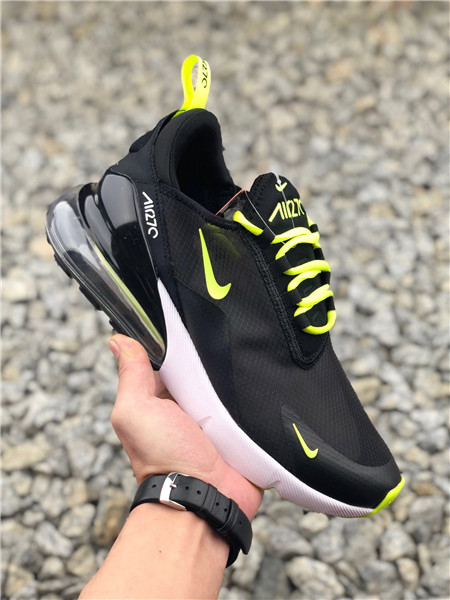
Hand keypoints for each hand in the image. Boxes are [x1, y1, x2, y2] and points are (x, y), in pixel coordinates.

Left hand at [108, 334, 262, 519]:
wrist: (204, 500)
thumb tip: (117, 340)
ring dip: (236, 377)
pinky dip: (255, 396)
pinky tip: (261, 381)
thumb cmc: (164, 458)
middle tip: (224, 341)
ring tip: (246, 358)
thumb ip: (130, 376)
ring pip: (229, 386)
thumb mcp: (136, 411)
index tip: (190, 325)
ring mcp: (217, 421)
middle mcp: (188, 410)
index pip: (171, 362)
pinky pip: (251, 405)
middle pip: (203, 371)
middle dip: (211, 359)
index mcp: (161, 401)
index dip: (178, 345)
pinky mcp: (242, 431)